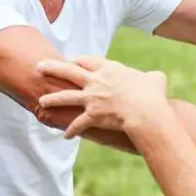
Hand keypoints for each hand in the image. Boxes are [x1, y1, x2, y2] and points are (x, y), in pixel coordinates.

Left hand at [36, 55, 168, 138]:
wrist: (146, 112)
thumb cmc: (154, 95)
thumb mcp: (156, 79)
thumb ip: (153, 76)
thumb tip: (157, 78)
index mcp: (109, 69)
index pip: (88, 60)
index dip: (77, 60)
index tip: (70, 60)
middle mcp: (96, 81)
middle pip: (68, 71)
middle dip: (52, 68)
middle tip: (38, 66)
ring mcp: (92, 98)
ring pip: (65, 96)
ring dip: (52, 99)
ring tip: (41, 101)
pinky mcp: (91, 115)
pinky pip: (77, 123)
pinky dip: (71, 130)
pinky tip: (65, 135)